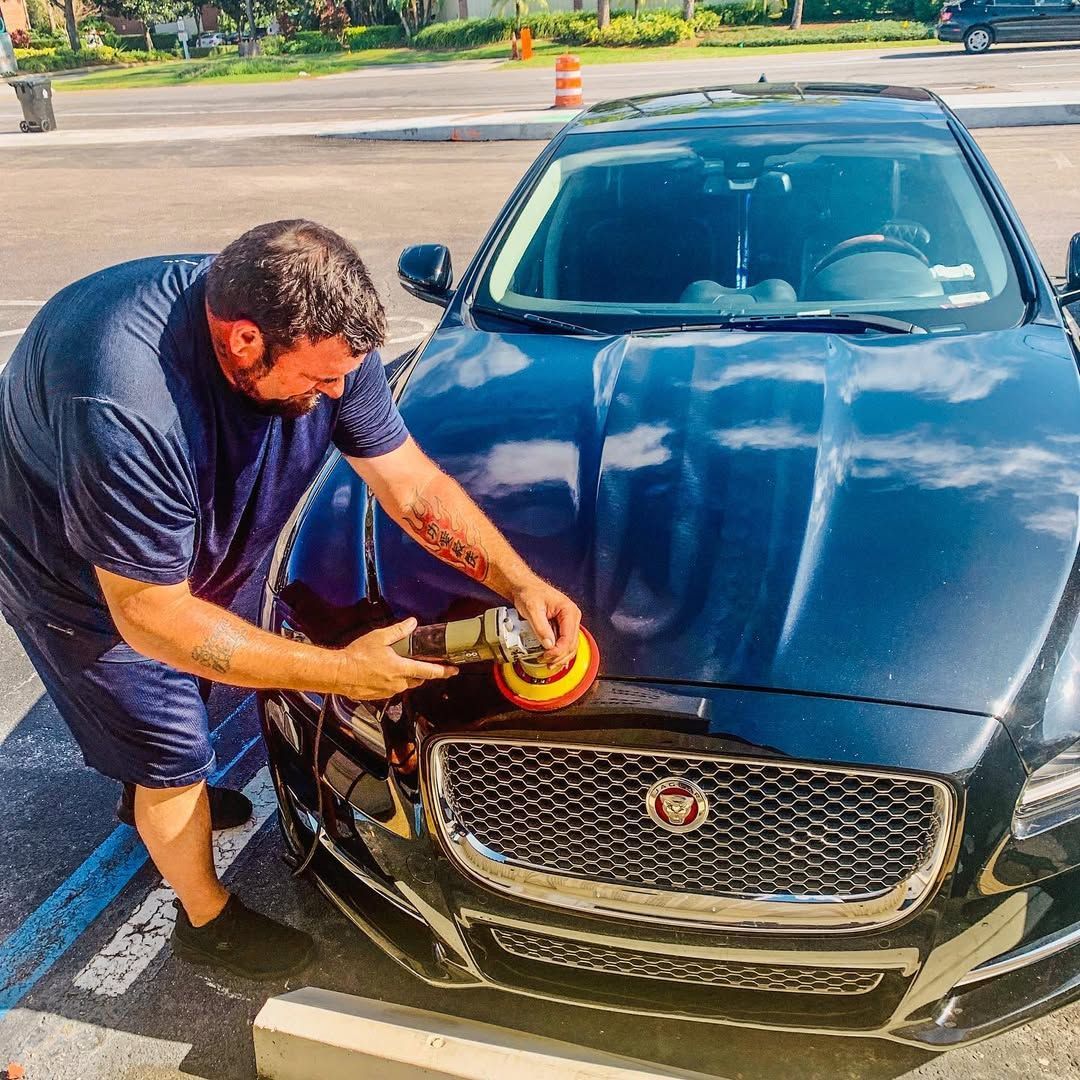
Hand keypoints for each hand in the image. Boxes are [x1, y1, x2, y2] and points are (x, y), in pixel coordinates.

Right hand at [333, 617, 457, 698]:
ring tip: (397, 665)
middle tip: (420, 663)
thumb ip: (398, 631)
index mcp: (400, 668)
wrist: (338, 673)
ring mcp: (388, 691)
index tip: (454, 670)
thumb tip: (412, 623)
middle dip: (422, 672)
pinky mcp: (379, 696)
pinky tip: (382, 672)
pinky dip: (392, 681)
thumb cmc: (356, 656)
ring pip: (405, 685)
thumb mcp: (379, 638)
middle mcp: (397, 683)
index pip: (429, 671)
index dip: (443, 671)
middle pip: (418, 679)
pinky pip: (392, 689)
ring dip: (406, 677)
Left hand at [511, 577, 581, 669]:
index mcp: (569, 611)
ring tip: (548, 663)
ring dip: (560, 656)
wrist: (525, 587)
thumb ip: (540, 627)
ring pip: (570, 645)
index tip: (546, 656)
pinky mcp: (562, 626)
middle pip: (572, 644)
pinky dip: (558, 652)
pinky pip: (564, 642)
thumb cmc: (530, 593)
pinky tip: (552, 658)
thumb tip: (548, 645)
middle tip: (546, 662)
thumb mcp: (532, 609)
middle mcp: (572, 616)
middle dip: (559, 656)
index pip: (569, 637)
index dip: (558, 650)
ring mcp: (568, 622)